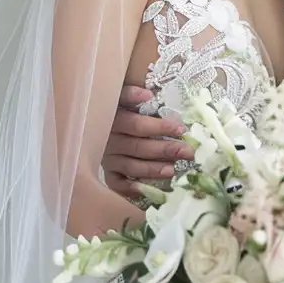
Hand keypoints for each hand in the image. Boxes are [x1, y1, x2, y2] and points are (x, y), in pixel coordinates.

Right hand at [102, 90, 188, 204]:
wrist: (96, 125)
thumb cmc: (126, 109)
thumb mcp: (128, 97)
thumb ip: (137, 94)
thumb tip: (153, 93)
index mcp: (114, 116)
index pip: (137, 123)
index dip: (158, 125)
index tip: (180, 128)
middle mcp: (108, 137)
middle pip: (138, 144)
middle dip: (165, 148)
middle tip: (186, 151)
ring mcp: (107, 156)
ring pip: (131, 165)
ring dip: (152, 169)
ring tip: (172, 170)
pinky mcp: (108, 171)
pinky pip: (117, 183)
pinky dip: (130, 188)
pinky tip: (145, 189)